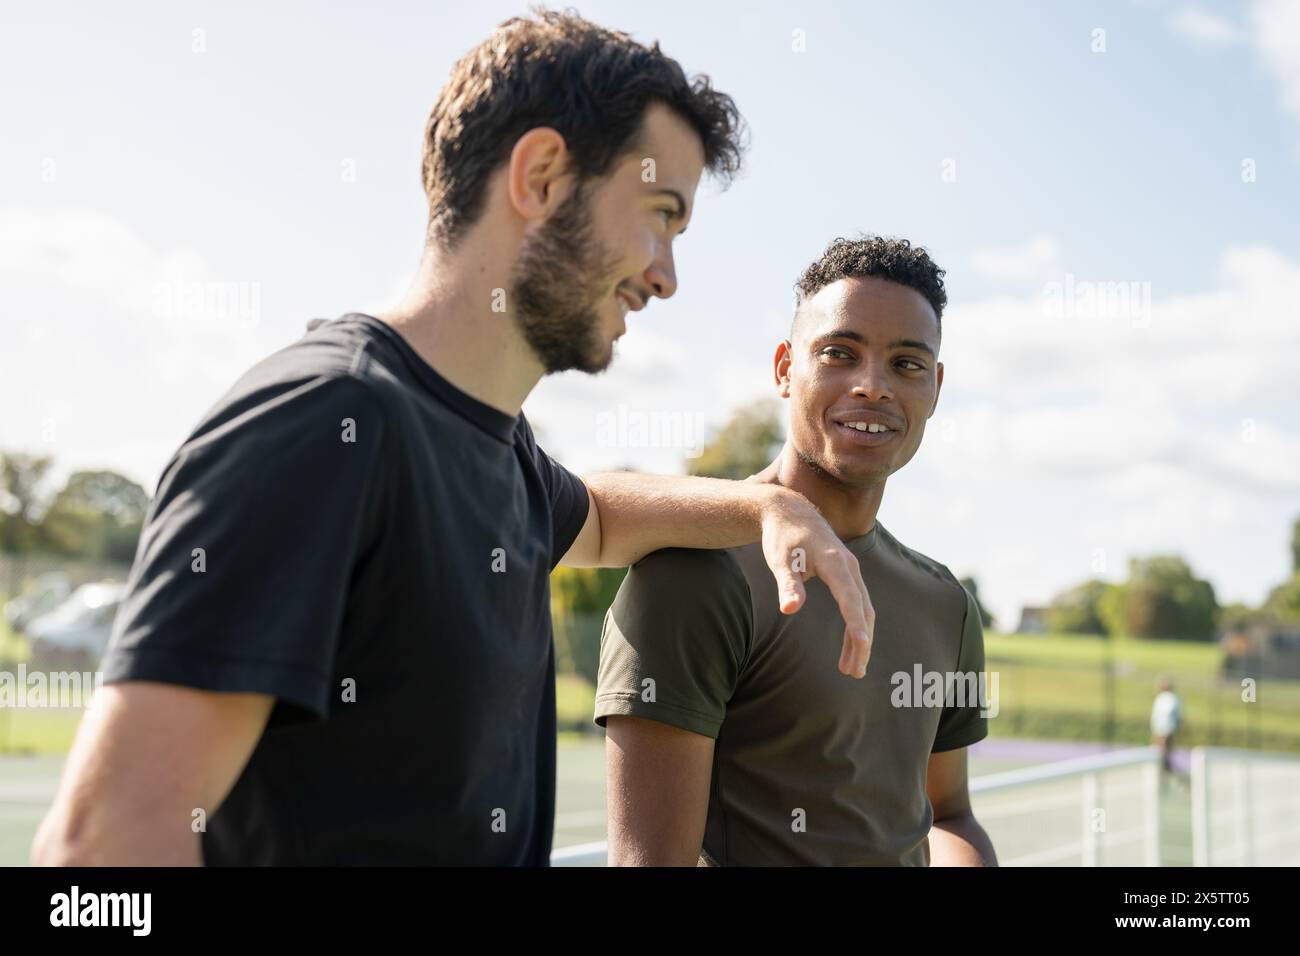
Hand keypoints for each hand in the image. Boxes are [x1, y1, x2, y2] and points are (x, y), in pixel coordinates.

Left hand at [759, 487, 874, 677]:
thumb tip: (790, 609)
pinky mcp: (847, 575)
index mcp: (835, 562)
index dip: (855, 622)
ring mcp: (851, 571)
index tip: (861, 644)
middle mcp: (849, 567)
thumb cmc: (782, 537)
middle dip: (862, 642)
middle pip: (864, 609)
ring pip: (864, 609)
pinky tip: (850, 646)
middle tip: (854, 672)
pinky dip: (856, 627)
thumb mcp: (780, 560)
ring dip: (860, 639)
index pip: (849, 597)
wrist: (790, 512)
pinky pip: (857, 604)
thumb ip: (788, 584)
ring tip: (852, 669)